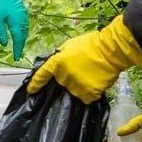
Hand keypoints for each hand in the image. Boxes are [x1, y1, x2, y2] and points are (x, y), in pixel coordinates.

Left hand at [0, 0, 28, 60]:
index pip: (18, 40)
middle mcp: (22, 20)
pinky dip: (23, 32)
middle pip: (23, 37)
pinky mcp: (23, 11)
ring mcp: (24, 15)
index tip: (16, 58)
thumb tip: (4, 44)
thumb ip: (1, 32)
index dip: (17, 50)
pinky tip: (20, 34)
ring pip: (25, 31)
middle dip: (20, 46)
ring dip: (22, 40)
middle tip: (17, 55)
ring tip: (19, 47)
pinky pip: (25, 25)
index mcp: (16, 23)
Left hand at [27, 14, 141, 103]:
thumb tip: (57, 62)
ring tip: (91, 75)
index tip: (31, 91)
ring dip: (80, 86)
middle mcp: (64, 76)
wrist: (110, 50)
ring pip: (74, 91)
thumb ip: (61, 55)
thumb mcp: (71, 45)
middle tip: (82, 69)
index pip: (42, 75)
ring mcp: (76, 86)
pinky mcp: (88, 93)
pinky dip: (90, 93)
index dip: (35, 83)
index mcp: (58, 62)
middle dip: (69, 77)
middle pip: (62, 82)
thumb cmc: (92, 44)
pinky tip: (96, 82)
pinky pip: (86, 97)